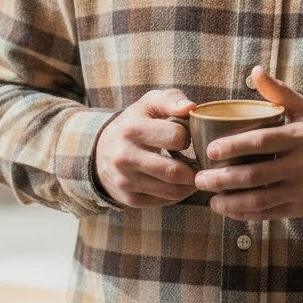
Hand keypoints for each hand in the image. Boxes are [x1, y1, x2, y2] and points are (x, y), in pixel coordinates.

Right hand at [94, 88, 196, 207]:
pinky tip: (178, 183)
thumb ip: (171, 100)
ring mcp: (125, 181)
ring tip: (193, 173)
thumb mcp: (149, 103)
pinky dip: (177, 194)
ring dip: (189, 184)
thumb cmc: (136, 122)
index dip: (188, 137)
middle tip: (200, 163)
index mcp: (132, 129)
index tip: (187, 137)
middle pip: (175, 171)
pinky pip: (164, 202)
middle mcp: (125, 157)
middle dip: (195, 168)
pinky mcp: (128, 199)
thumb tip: (190, 107)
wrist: (102, 149)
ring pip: (172, 191)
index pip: (176, 138)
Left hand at [193, 65, 302, 219]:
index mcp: (299, 138)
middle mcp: (300, 165)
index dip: (234, 146)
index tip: (210, 150)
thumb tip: (255, 71)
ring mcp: (300, 190)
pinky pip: (269, 214)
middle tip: (200, 178)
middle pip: (256, 175)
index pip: (262, 142)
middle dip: (224, 179)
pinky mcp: (300, 209)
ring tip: (210, 199)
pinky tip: (228, 209)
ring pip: (260, 200)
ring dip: (231, 202)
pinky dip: (245, 215)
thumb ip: (280, 92)